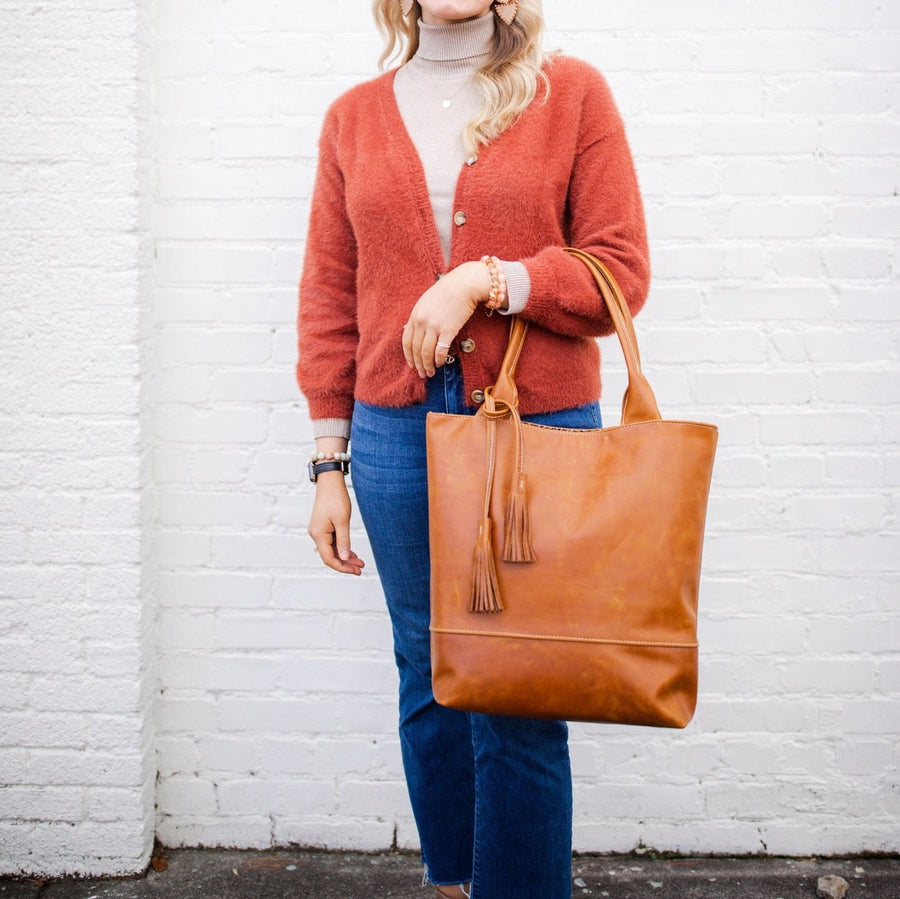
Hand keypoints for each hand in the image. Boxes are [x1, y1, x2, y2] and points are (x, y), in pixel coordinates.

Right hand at [308, 473, 364, 575]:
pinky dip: (341, 547)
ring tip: (359, 562)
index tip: (355, 570)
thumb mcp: (343, 521)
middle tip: (360, 568)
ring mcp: (318, 531)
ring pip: (331, 549)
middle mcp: (316, 534)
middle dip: (345, 564)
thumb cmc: (336, 499)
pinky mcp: (323, 527)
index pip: (328, 558)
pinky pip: (332, 542)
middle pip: (330, 556)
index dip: (342, 567)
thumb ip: (343, 541)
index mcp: (318, 535)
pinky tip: (352, 553)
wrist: (330, 482)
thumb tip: (343, 558)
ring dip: (345, 556)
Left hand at [402, 260, 490, 377]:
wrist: (464, 284)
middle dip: (418, 364)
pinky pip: (441, 350)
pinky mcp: (448, 330)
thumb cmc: (447, 292)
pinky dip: (439, 359)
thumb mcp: (426, 301)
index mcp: (415, 315)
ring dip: (428, 365)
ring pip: (426, 353)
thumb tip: (415, 332)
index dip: (408, 355)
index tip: (412, 364)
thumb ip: (419, 316)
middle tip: (421, 373)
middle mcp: (422, 322)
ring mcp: (434, 326)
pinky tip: (440, 363)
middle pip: (416, 349)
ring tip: (431, 372)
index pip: (406, 341)